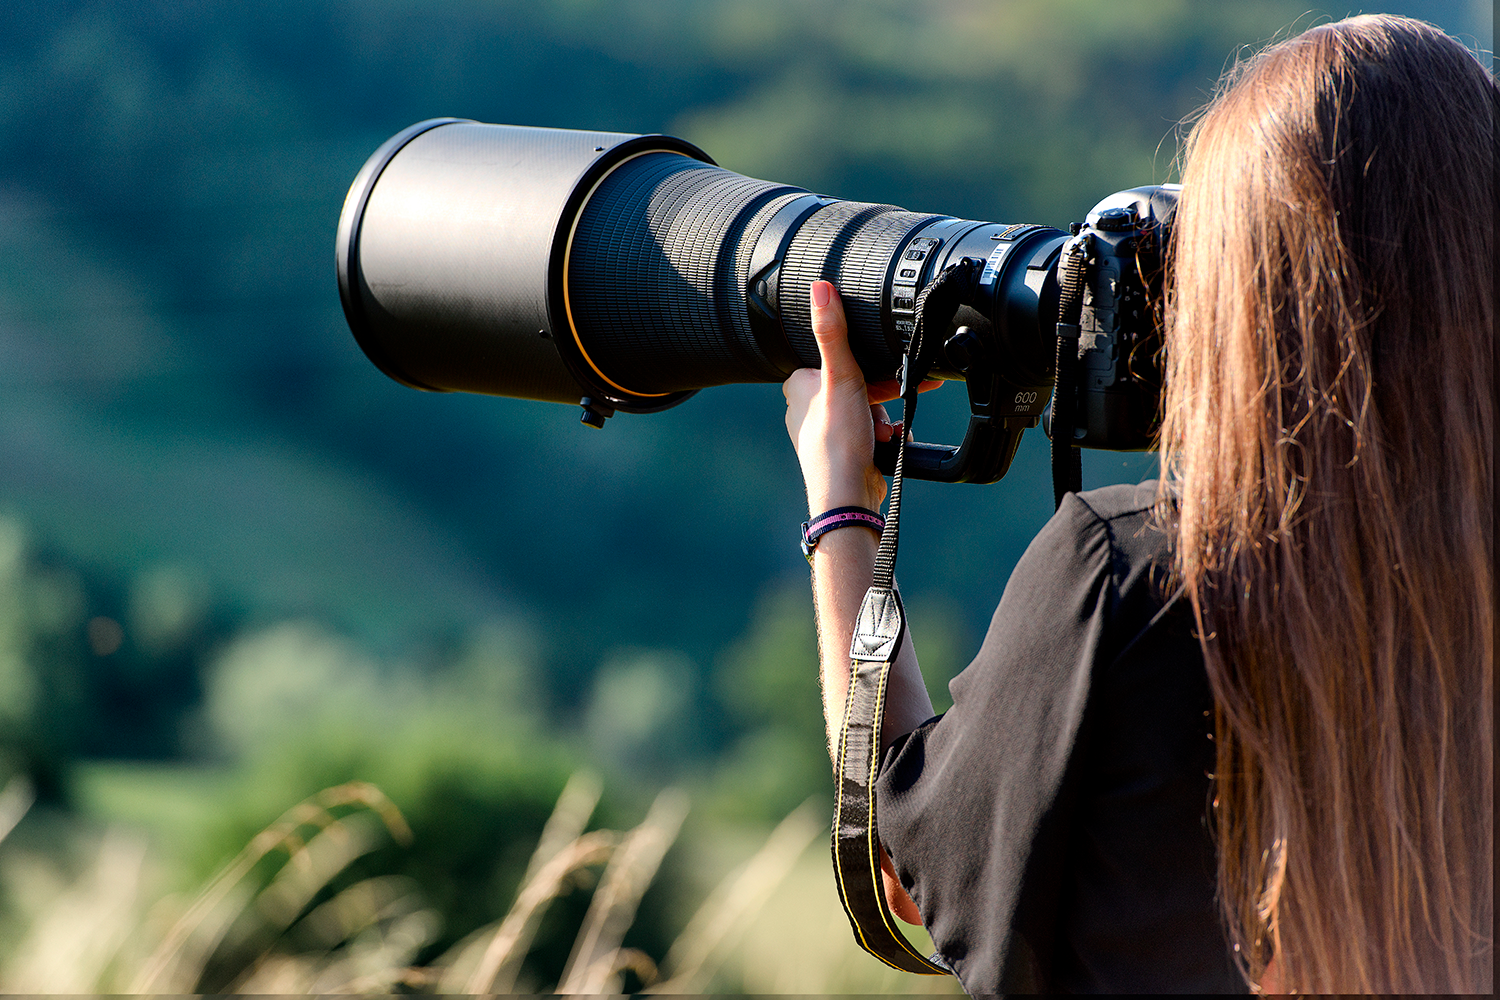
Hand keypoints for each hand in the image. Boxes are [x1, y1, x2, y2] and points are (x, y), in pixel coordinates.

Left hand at [783, 281, 940, 513]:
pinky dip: (884, 434)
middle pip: (857, 383)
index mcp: (797, 385)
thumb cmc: (837, 442)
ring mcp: (824, 430)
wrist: (847, 497)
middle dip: (881, 394)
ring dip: (885, 416)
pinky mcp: (841, 449)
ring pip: (868, 406)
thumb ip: (833, 333)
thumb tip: (821, 287)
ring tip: (885, 432)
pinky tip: (888, 443)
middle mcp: (806, 406)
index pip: (837, 358)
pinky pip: (870, 429)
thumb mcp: (840, 377)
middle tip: (893, 402)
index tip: (888, 369)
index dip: (867, 363)